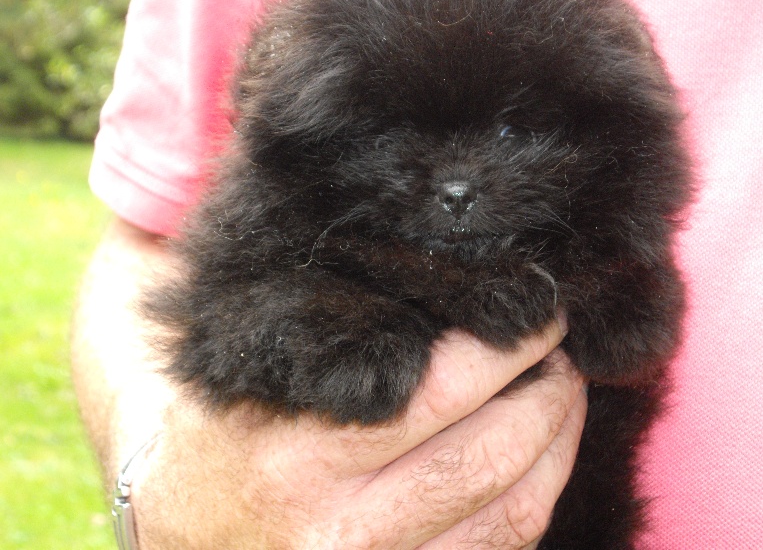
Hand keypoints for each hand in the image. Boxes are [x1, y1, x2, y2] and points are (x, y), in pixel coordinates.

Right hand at [132, 322, 586, 548]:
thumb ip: (325, 314)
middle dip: (550, 393)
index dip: (510, 346)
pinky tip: (538, 457)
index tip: (536, 308)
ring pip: (510, 514)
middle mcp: (336, 526)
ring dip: (558, 446)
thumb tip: (431, 261)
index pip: (442, 389)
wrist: (177, 523)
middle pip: (489, 454)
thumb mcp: (248, 362)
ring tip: (562, 395)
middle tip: (561, 350)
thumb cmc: (218, 426)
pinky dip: (534, 498)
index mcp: (297, 449)